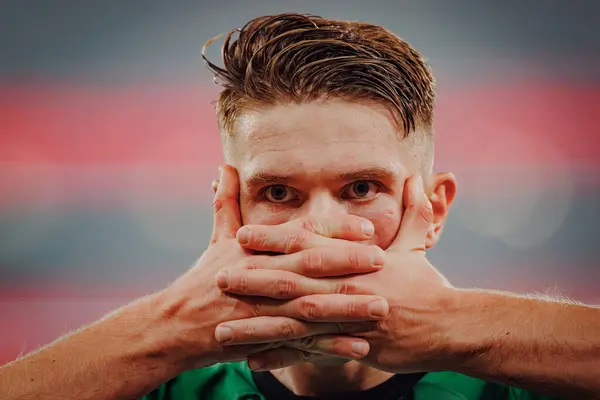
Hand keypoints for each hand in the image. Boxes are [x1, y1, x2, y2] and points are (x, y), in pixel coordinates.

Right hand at [154, 165, 389, 369]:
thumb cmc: (202, 279)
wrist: (176, 324)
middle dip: (347, 262)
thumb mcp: (216, 238)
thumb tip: (225, 168)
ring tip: (381, 307)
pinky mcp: (261, 337)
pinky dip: (330, 345)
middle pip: (308, 265)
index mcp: (254, 248)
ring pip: (310, 306)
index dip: (334, 230)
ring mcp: (260, 308)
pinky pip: (302, 343)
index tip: (366, 228)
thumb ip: (227, 203)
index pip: (299, 233)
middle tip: (383, 260)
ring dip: (347, 307)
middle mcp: (259, 273)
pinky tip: (359, 345)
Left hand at [217, 175, 455, 372]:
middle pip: (293, 281)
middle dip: (253, 279)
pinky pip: (311, 353)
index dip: (273, 238)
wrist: (452, 328)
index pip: (308, 243)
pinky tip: (253, 361)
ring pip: (295, 321)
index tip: (241, 234)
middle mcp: (347, 286)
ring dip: (257, 324)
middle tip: (218, 276)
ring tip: (224, 329)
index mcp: (356, 260)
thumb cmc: (430, 286)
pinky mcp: (353, 347)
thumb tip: (415, 177)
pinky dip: (282, 357)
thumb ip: (413, 210)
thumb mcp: (419, 245)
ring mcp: (349, 319)